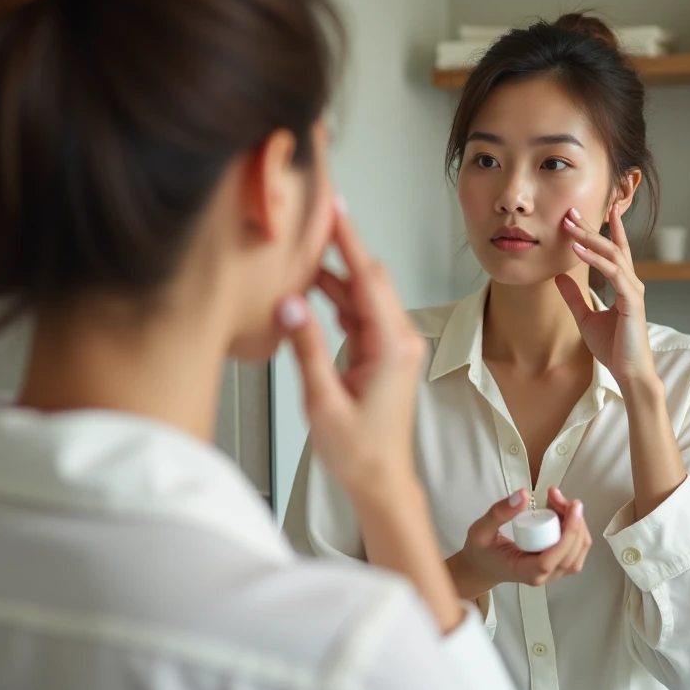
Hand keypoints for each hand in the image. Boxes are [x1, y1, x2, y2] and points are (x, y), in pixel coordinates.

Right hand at [282, 205, 424, 495]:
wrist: (382, 481)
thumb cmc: (359, 452)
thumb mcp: (323, 401)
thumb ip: (307, 348)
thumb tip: (290, 303)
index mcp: (391, 346)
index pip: (368, 279)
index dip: (349, 240)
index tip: (334, 208)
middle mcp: (399, 339)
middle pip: (370, 278)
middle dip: (343, 245)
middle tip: (315, 217)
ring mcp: (393, 345)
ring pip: (363, 293)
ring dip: (336, 272)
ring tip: (304, 249)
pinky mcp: (382, 353)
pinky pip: (360, 312)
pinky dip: (338, 296)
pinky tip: (314, 286)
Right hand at [449, 488, 590, 598]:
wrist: (483, 566)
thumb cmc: (481, 551)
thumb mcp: (480, 530)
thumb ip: (499, 513)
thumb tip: (523, 495)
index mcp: (525, 572)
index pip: (554, 558)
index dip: (569, 534)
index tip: (572, 508)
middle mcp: (544, 576)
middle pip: (572, 552)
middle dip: (573, 520)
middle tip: (555, 495)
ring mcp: (553, 572)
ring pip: (579, 550)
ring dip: (576, 522)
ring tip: (558, 500)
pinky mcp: (557, 564)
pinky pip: (576, 548)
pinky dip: (575, 527)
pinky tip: (562, 510)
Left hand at [557, 203, 658, 387]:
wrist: (628, 372)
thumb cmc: (613, 347)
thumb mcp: (585, 317)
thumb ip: (574, 296)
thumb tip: (559, 276)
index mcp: (623, 284)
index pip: (615, 250)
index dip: (607, 228)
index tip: (594, 210)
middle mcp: (631, 282)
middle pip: (611, 246)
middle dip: (591, 227)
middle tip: (571, 211)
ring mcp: (633, 289)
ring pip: (611, 254)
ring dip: (589, 238)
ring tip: (570, 225)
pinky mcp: (631, 300)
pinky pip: (612, 272)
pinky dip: (594, 259)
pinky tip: (577, 250)